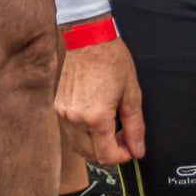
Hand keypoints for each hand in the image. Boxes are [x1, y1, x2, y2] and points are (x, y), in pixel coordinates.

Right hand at [56, 36, 145, 167]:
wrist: (89, 39)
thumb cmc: (113, 61)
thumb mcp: (132, 94)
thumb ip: (135, 127)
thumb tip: (138, 150)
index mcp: (96, 117)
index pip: (106, 156)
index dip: (122, 157)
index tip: (131, 149)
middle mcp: (76, 119)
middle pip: (91, 155)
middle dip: (111, 152)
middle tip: (124, 136)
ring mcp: (63, 114)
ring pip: (79, 146)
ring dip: (96, 145)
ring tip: (112, 127)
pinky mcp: (58, 107)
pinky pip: (71, 132)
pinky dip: (85, 134)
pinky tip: (98, 119)